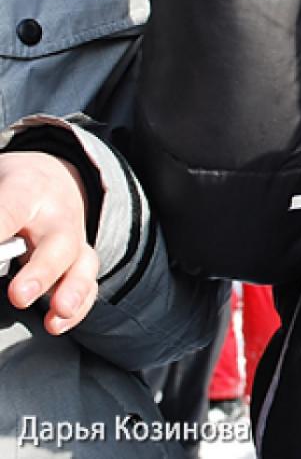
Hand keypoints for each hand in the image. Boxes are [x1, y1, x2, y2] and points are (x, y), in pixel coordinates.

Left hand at [0, 152, 98, 334]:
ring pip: (81, 264)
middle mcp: (57, 215)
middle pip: (58, 242)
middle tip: (18, 295)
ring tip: (58, 311)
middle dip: (41, 271)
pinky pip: (88, 284)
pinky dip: (78, 307)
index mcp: (27, 188)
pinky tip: (58, 323)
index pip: (10, 210)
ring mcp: (73, 239)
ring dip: (71, 290)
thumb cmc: (14, 185)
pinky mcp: (79, 261)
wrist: (53, 178)